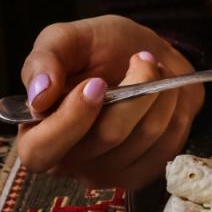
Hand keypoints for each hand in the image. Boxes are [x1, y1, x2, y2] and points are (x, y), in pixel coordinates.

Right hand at [16, 15, 203, 188]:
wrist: (146, 57)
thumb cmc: (98, 49)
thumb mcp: (64, 39)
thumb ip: (43, 60)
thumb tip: (39, 96)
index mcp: (36, 134)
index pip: (40, 151)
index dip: (71, 118)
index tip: (97, 83)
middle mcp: (68, 162)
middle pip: (108, 136)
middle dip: (135, 89)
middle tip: (142, 59)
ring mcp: (108, 173)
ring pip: (146, 135)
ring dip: (160, 93)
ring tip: (155, 69)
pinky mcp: (144, 173)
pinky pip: (170, 141)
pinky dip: (175, 108)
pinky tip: (166, 92)